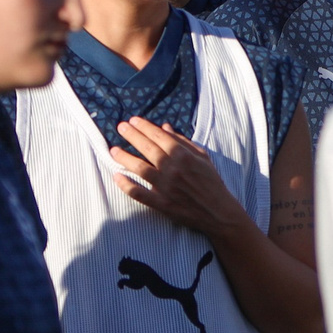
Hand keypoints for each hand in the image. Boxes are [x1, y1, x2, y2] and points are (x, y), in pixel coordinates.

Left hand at [111, 117, 249, 237]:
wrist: (219, 212)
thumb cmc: (212, 182)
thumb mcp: (202, 157)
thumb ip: (183, 141)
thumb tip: (165, 127)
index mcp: (184, 156)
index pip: (159, 136)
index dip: (144, 127)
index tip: (133, 120)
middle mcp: (173, 169)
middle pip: (147, 148)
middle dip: (132, 135)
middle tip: (120, 127)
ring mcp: (166, 187)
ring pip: (139, 168)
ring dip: (124, 158)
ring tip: (113, 150)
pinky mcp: (162, 203)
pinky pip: (139, 193)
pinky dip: (127, 185)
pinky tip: (117, 176)